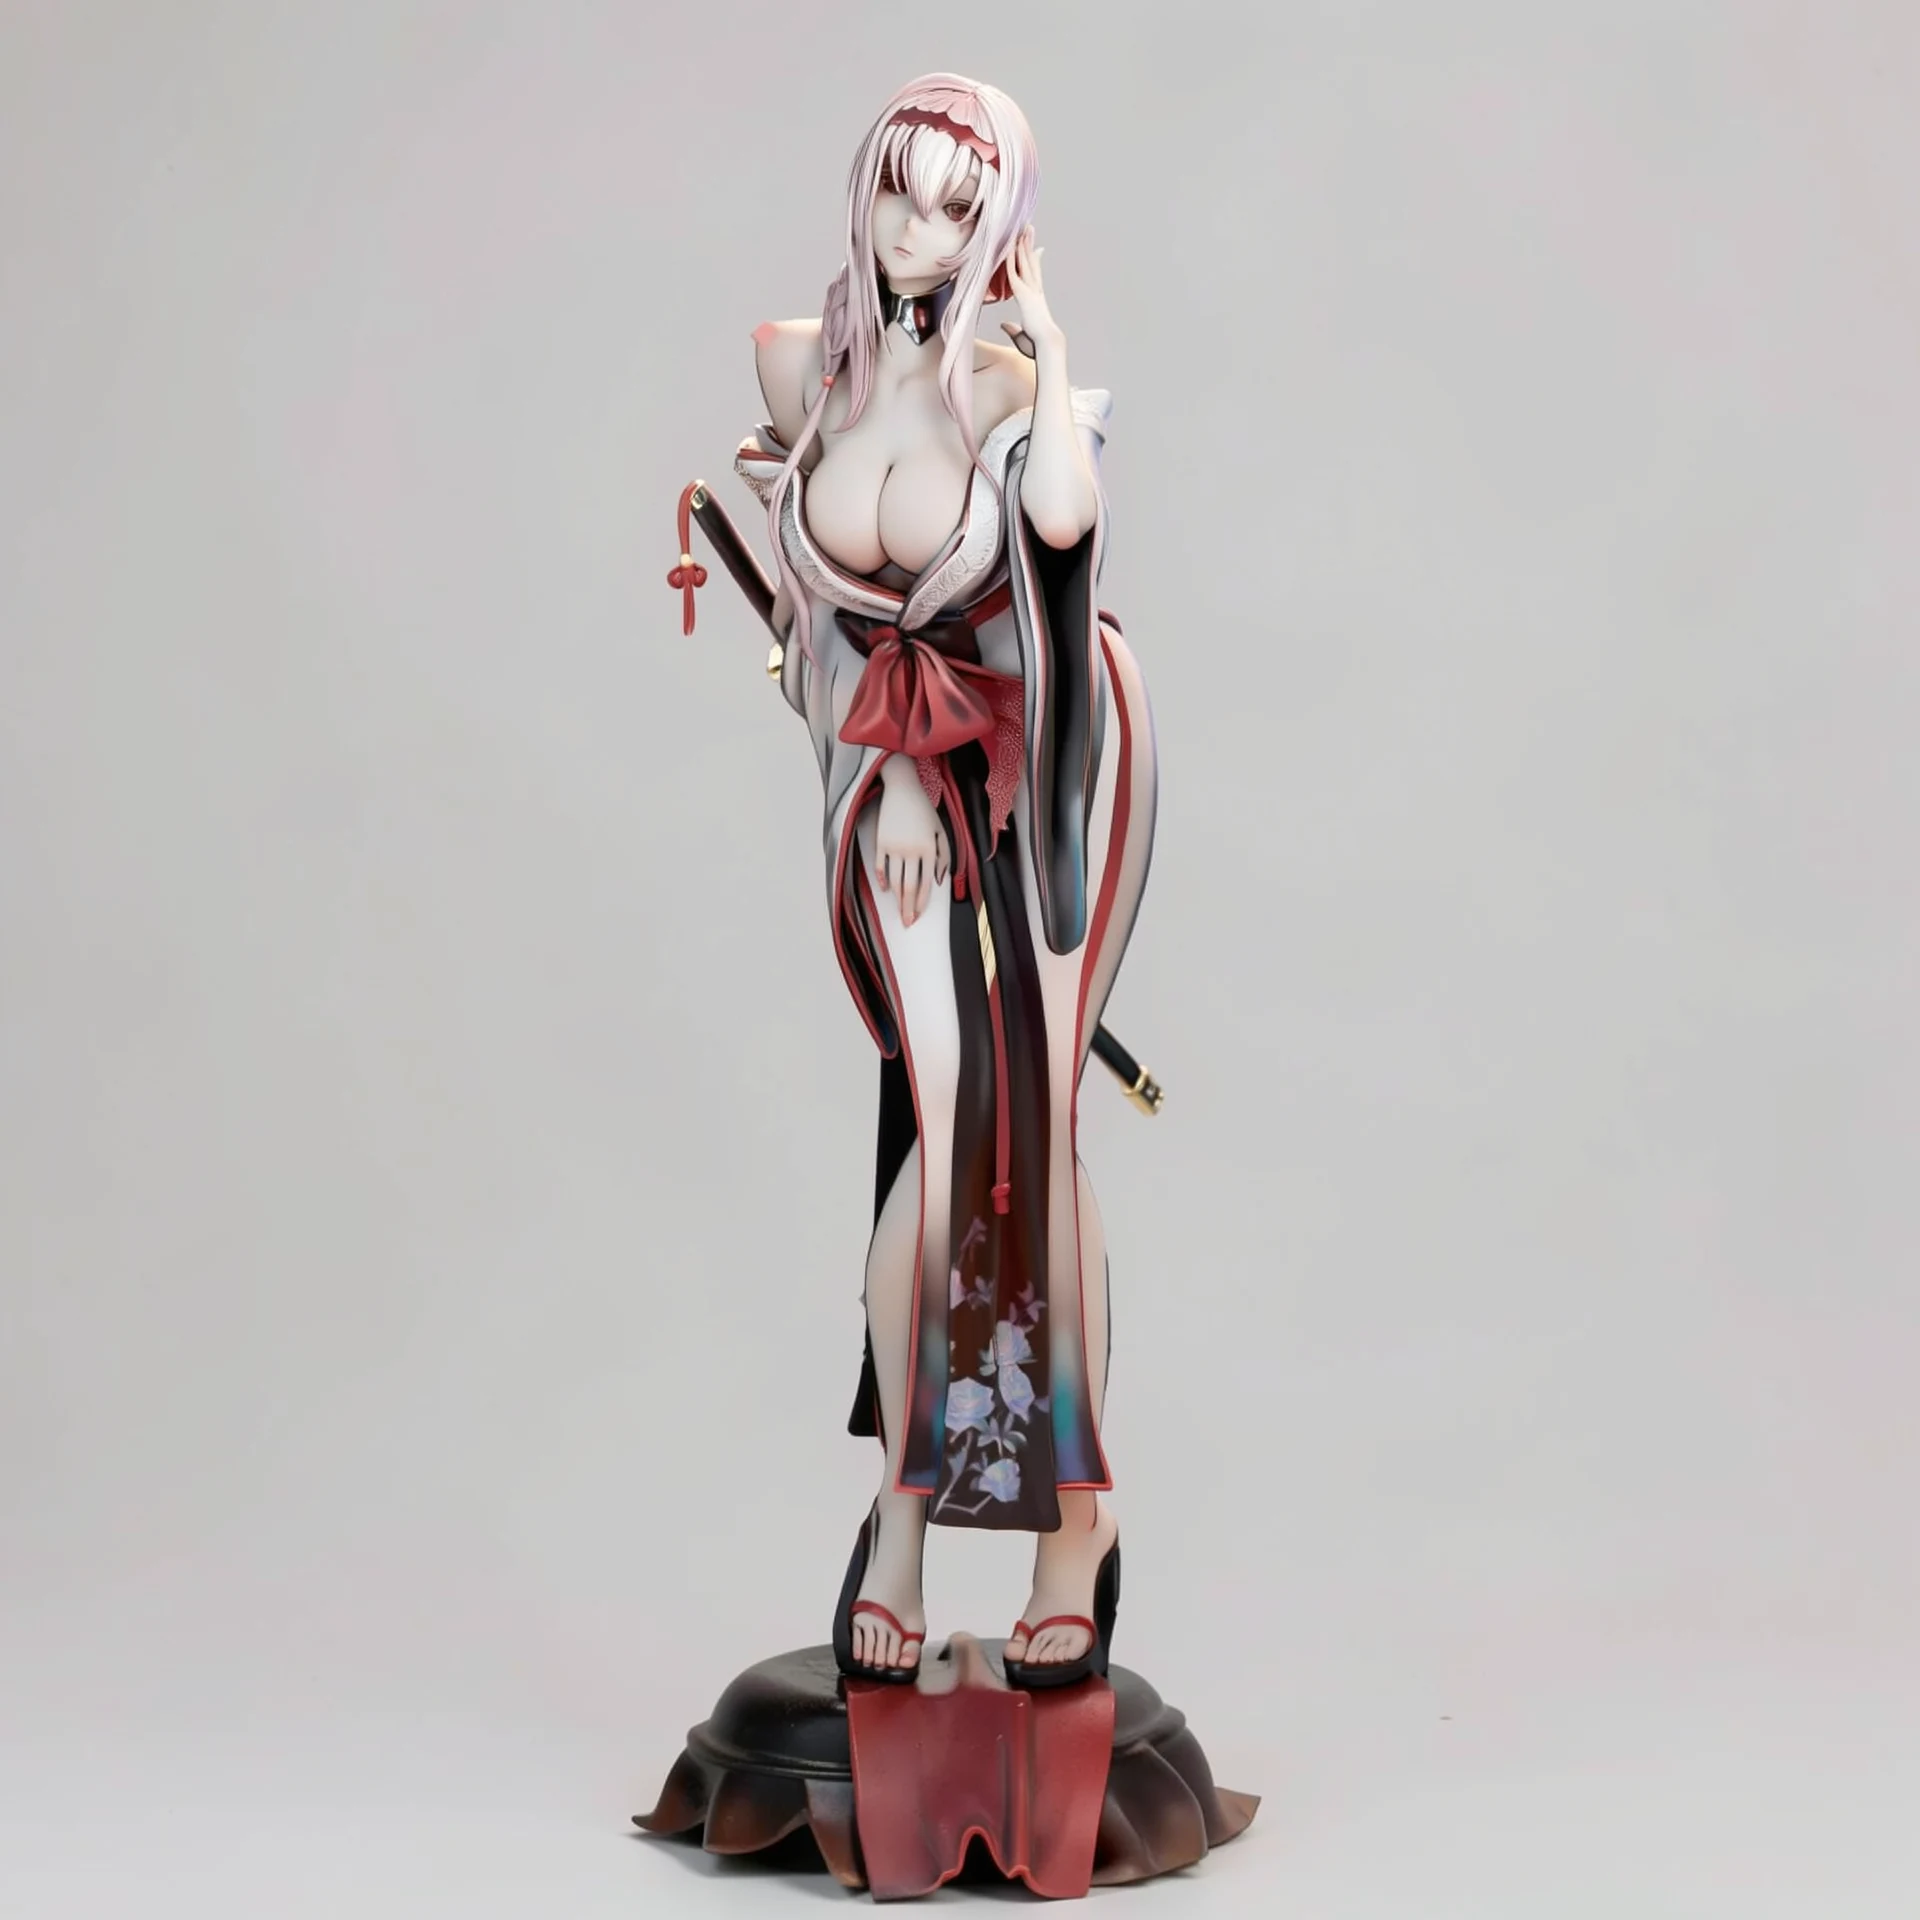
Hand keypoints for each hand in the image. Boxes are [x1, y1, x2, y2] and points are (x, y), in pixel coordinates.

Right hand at [874, 764, 948, 927]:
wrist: (902, 789)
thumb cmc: (924, 810)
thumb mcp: (940, 831)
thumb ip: (944, 856)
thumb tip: (939, 881)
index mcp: (929, 849)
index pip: (925, 883)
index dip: (921, 902)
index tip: (918, 916)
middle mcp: (911, 850)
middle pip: (908, 886)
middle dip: (907, 908)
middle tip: (906, 923)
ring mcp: (894, 846)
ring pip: (894, 879)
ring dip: (896, 898)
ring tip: (898, 909)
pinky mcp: (881, 842)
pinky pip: (880, 866)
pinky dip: (882, 879)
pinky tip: (884, 888)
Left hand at [999, 226, 1060, 353]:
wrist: (1047, 345)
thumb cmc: (1037, 345)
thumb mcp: (1021, 335)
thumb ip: (1011, 328)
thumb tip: (1003, 324)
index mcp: (1037, 300)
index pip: (1035, 276)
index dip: (1035, 261)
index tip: (1038, 249)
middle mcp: (1036, 292)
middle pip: (1032, 263)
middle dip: (1029, 245)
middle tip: (1029, 229)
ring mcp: (1031, 291)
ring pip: (1025, 263)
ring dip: (1023, 246)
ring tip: (1022, 229)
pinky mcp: (1024, 294)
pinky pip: (1015, 273)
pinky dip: (1012, 260)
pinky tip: (1009, 248)